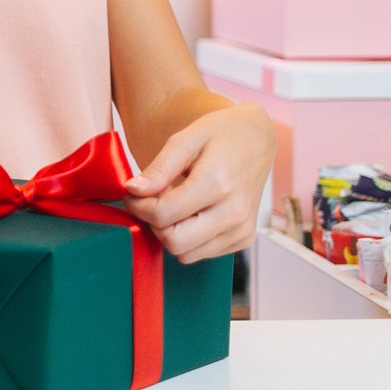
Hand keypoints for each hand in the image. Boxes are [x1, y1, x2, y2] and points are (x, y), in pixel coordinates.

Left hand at [123, 103, 274, 262]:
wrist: (257, 140)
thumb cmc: (219, 135)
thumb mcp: (184, 141)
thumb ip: (158, 169)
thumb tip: (133, 190)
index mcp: (217, 183)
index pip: (163, 215)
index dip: (139, 206)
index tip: (135, 192)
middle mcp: (234, 212)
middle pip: (174, 241)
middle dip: (153, 223)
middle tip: (152, 200)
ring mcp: (241, 229)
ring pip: (186, 253)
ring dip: (171, 232)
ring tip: (175, 203)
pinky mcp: (244, 239)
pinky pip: (201, 253)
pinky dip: (188, 238)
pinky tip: (192, 213)